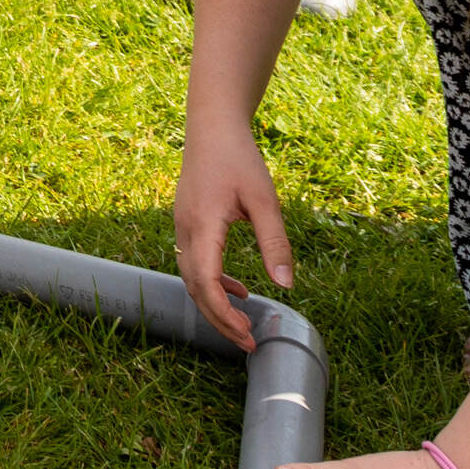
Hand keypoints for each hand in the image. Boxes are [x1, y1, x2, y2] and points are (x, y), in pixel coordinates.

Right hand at [173, 124, 294, 350]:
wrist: (212, 127)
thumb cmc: (239, 158)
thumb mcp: (265, 200)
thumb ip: (275, 242)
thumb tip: (286, 284)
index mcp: (203, 226)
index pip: (205, 282)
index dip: (224, 313)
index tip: (247, 334)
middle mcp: (186, 231)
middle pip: (195, 288)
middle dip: (220, 319)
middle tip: (248, 341)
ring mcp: (182, 228)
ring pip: (191, 279)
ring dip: (215, 304)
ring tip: (244, 323)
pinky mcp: (187, 224)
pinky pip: (194, 264)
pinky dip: (212, 284)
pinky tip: (237, 289)